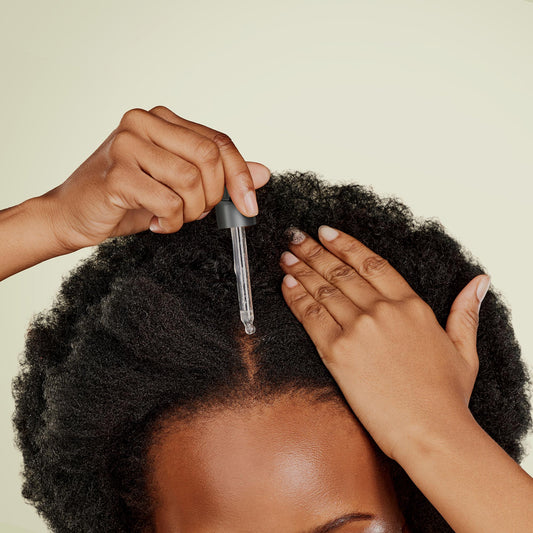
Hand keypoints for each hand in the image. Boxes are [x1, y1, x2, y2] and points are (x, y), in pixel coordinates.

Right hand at [40, 106, 270, 251]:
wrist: (73, 213)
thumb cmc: (126, 198)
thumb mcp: (179, 185)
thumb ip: (219, 176)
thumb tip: (263, 173)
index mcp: (162, 120)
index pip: (218, 141)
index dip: (240, 175)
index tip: (249, 205)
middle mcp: (143, 122)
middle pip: (209, 157)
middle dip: (213, 196)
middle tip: (197, 213)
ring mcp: (127, 144)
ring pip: (191, 180)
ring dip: (190, 212)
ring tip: (172, 217)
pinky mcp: (116, 173)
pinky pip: (168, 201)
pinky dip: (171, 221)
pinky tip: (157, 223)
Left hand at [279, 225, 490, 461]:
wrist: (431, 432)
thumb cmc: (446, 396)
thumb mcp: (464, 349)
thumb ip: (465, 311)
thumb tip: (479, 281)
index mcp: (411, 305)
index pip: (371, 263)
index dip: (345, 244)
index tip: (326, 232)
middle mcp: (383, 311)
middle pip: (341, 271)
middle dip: (314, 251)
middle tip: (295, 237)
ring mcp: (359, 329)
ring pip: (323, 289)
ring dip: (301, 269)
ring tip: (286, 257)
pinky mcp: (338, 352)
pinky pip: (311, 316)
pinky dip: (296, 298)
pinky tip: (286, 285)